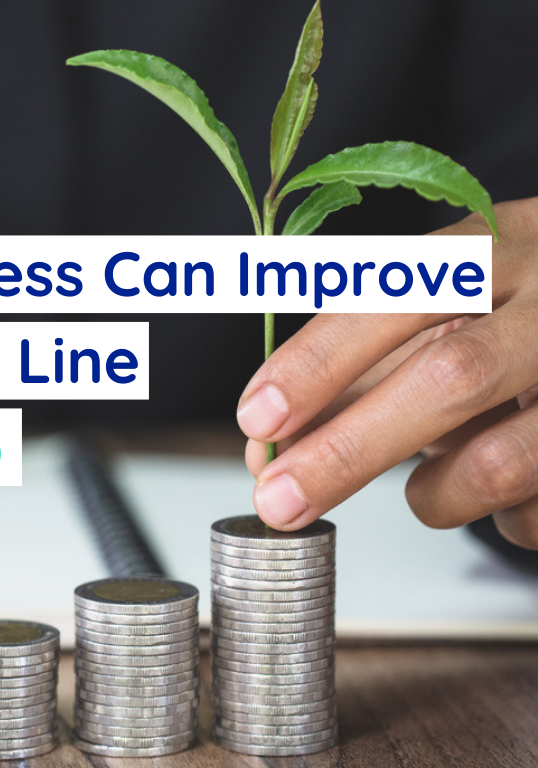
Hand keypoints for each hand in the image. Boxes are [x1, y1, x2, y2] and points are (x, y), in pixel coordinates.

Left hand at [237, 196, 537, 547]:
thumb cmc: (510, 316)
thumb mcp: (437, 315)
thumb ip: (349, 373)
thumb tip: (265, 447)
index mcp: (490, 251)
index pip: (394, 296)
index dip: (319, 360)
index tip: (258, 418)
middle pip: (449, 377)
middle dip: (347, 450)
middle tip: (279, 500)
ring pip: (500, 460)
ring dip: (436, 494)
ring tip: (427, 488)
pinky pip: (537, 511)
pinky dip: (501, 516)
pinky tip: (505, 487)